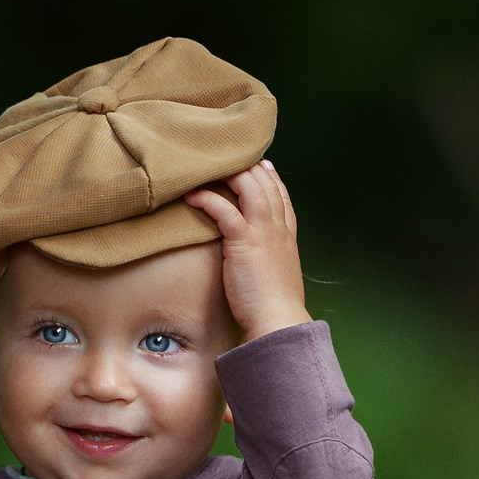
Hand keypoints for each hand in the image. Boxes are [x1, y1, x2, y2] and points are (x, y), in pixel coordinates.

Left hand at [184, 161, 311, 341]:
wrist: (278, 319)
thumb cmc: (273, 305)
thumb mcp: (276, 272)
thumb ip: (268, 256)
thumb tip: (256, 255)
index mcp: (286, 233)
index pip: (280, 193)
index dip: (268, 176)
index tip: (257, 165)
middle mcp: (278, 226)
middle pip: (263, 182)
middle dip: (243, 166)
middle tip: (220, 159)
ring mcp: (263, 231)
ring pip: (248, 186)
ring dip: (226, 174)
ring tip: (204, 169)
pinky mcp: (244, 241)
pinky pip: (225, 210)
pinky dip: (208, 199)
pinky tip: (192, 196)